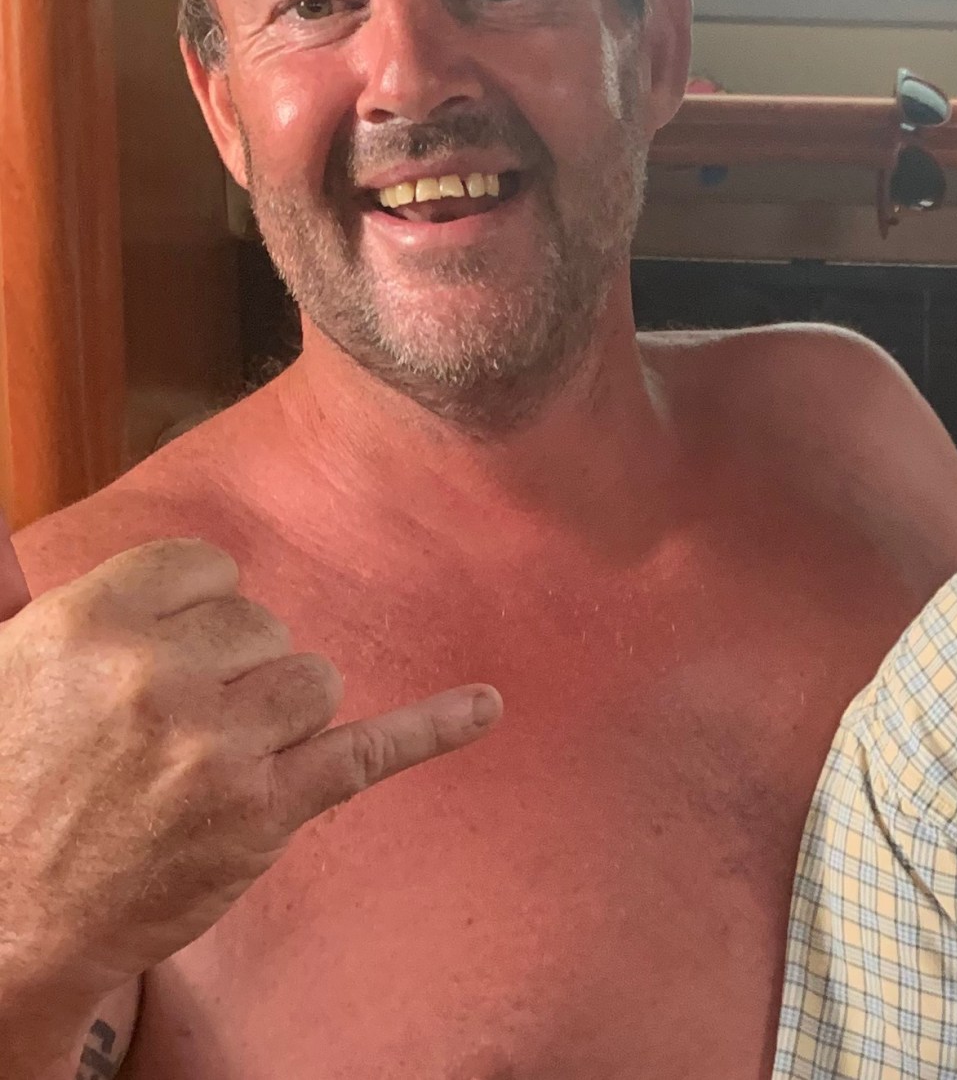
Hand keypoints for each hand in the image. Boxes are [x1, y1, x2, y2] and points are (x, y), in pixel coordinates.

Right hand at [0, 529, 500, 1008]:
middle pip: (264, 628)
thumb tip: (184, 573)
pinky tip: (485, 706)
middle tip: (166, 736)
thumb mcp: (20, 669)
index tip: (170, 656)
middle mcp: (156, 677)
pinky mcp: (263, 812)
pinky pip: (369, 748)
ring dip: (278, 718)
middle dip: (234, 673)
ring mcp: (217, 747)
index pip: (207, 568)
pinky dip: (433, 728)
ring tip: (207, 766)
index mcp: (90, 625)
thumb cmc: (8, 787)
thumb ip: (104, 613)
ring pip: (312, 679)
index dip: (197, 615)